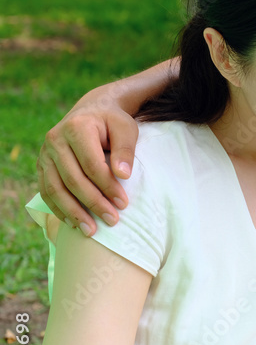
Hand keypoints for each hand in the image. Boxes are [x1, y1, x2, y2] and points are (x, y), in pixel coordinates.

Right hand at [37, 96, 137, 235]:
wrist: (92, 112)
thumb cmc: (113, 123)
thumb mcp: (126, 128)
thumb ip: (125, 150)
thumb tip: (123, 175)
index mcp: (77, 128)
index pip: (91, 164)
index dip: (107, 186)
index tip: (123, 204)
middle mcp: (55, 140)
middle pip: (73, 179)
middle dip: (93, 203)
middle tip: (112, 221)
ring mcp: (45, 153)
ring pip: (55, 189)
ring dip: (73, 212)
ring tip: (91, 231)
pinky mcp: (41, 165)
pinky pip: (46, 191)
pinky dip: (58, 209)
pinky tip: (73, 223)